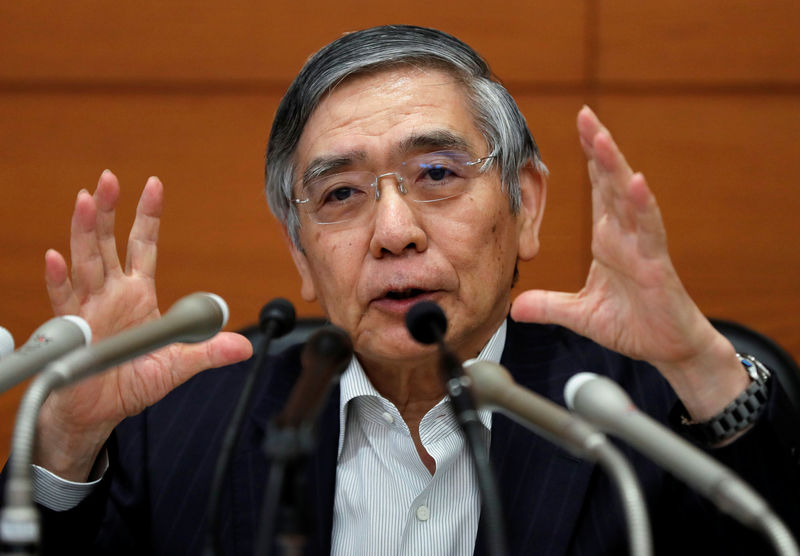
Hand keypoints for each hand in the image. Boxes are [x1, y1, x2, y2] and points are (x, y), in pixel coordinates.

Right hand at [36, 171, 252, 480]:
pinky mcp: (72, 331)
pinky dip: (59, 280)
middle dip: (109, 210)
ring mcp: (89, 309)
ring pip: (85, 262)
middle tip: (109, 178)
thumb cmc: (132, 384)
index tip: (153, 185)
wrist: (98, 412)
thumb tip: (244, 346)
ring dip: (84, 231)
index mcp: (138, 295)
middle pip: (109, 244)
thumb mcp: (178, 365)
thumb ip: (207, 351)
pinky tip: (56, 258)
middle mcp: (111, 294)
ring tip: (84, 200)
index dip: (148, 216)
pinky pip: (64, 302)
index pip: (143, 246)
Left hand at [511, 107, 745, 417]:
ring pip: (628, 197)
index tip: (579, 125)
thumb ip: (549, 306)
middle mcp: (625, 234)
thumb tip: (514, 308)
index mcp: (609, 238)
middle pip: (611, 182)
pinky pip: (649, 230)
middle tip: (585, 115)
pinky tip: (636, 182)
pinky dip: (641, 205)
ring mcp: (642, 245)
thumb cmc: (633, 324)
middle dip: (599, 147)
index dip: (589, 158)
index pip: (598, 189)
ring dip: (616, 167)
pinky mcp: (656, 264)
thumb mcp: (580, 315)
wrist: (668, 348)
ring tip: (602, 139)